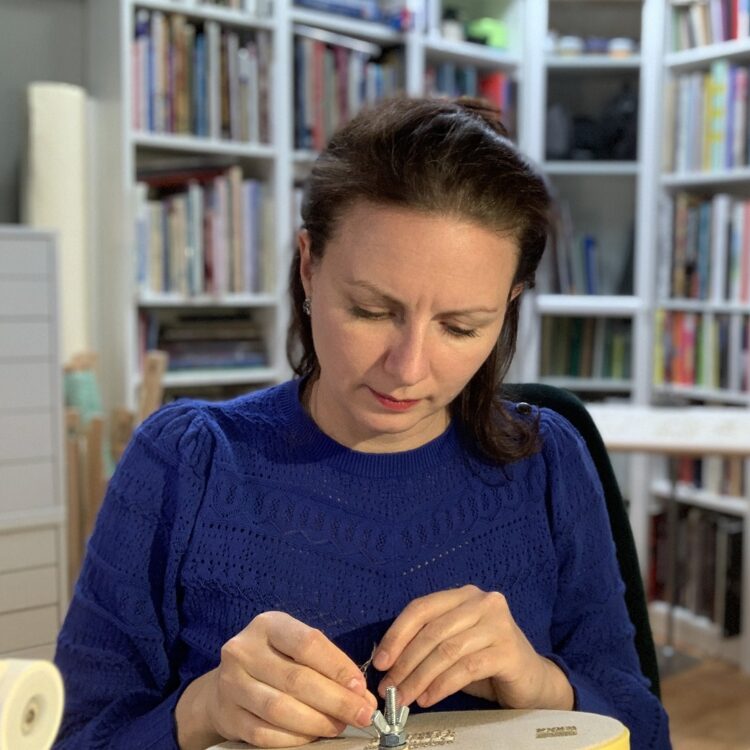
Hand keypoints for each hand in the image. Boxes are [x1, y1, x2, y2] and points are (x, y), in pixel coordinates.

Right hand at [175, 611, 377, 748]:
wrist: (226, 684)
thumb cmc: (274, 660)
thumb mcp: (295, 647)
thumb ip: (327, 665)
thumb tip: (362, 696)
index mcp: (268, 625)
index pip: (307, 643)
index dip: (338, 667)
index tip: (361, 688)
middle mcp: (245, 651)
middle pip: (296, 679)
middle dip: (336, 700)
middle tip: (362, 714)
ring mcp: (232, 684)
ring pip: (280, 709)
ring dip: (317, 722)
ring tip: (340, 726)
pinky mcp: (227, 716)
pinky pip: (265, 733)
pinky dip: (294, 739)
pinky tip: (313, 737)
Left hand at [372, 585, 572, 711]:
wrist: (533, 680)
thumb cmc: (486, 661)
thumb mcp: (453, 646)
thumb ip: (427, 644)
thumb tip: (387, 661)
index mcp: (463, 594)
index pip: (421, 608)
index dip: (397, 634)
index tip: (380, 661)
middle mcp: (482, 601)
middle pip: (432, 631)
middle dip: (405, 662)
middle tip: (389, 688)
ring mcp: (498, 623)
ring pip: (447, 650)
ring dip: (420, 678)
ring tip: (405, 698)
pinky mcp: (509, 650)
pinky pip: (466, 668)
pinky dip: (442, 685)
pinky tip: (429, 698)